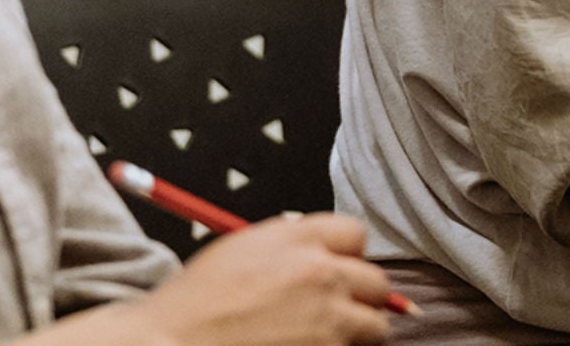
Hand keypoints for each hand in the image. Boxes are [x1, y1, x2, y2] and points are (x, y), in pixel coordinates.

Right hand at [127, 215, 393, 345]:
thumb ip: (289, 245)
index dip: (347, 257)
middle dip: (361, 298)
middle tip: (338, 313)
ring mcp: (327, 319)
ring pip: (376, 326)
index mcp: (299, 239)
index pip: (355, 236)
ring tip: (327, 341)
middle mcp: (321, 274)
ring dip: (358, 334)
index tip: (337, 273)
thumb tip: (322, 254)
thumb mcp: (240, 250)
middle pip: (376, 282)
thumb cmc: (193, 305)